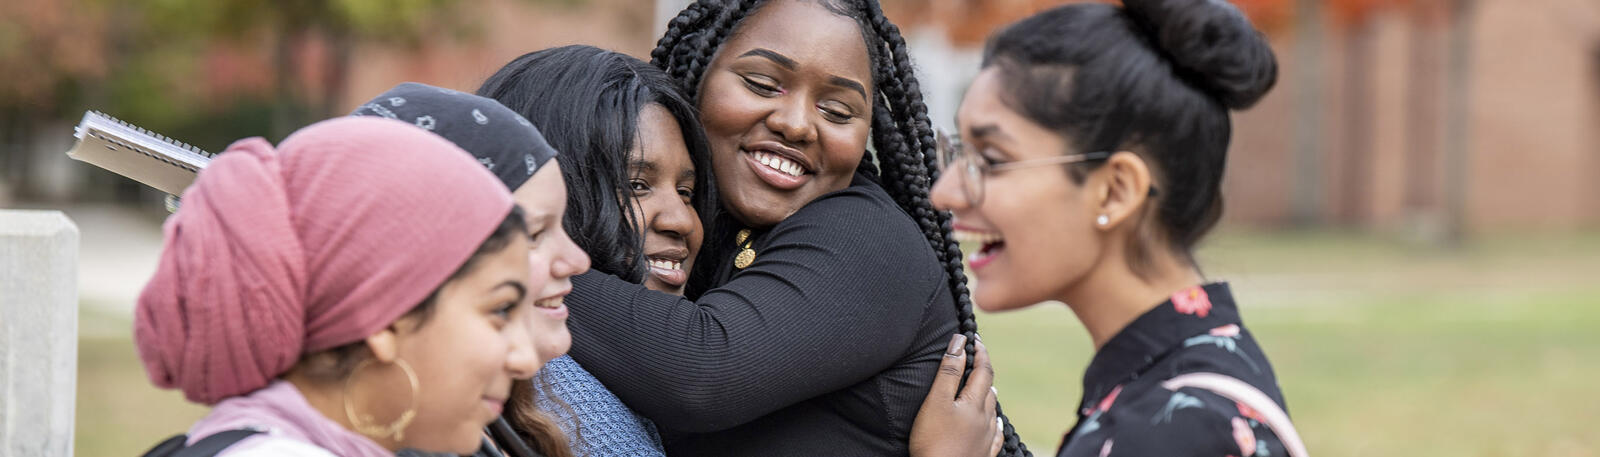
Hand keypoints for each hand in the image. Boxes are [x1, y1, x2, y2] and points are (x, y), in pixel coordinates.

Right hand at [909, 334, 1001, 456]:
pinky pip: (994, 433)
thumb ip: (948, 371)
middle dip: (983, 370)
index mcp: (974, 402)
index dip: (980, 351)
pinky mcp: (983, 454)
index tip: (974, 338)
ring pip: (992, 409)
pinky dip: (993, 421)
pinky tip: (993, 422)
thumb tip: (960, 343)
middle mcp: (985, 418)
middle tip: (976, 357)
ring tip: (984, 384)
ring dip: (988, 393)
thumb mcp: (936, 401)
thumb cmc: (934, 441)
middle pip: (989, 387)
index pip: (983, 369)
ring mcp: (986, 438)